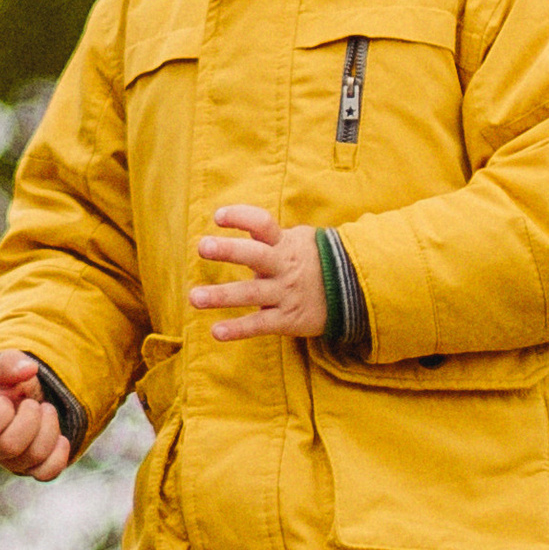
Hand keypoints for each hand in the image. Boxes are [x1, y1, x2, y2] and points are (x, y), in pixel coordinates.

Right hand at [0, 350, 70, 479]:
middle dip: (31, 419)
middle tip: (35, 404)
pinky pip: (47, 473)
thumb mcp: (7, 366)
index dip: (2, 410)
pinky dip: (59, 454)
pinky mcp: (33, 469)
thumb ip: (12, 363)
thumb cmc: (10, 385)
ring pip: (34, 457)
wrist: (25, 401)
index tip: (8, 400)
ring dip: (49, 428)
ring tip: (47, 412)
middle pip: (11, 446)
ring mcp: (12, 462)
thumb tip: (29, 369)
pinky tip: (60, 437)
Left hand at [192, 204, 328, 341]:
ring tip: (194, 297)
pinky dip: (238, 329)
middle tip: (203, 247)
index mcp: (286, 244)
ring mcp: (286, 293)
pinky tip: (216, 332)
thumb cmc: (316, 261)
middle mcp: (284, 266)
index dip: (241, 217)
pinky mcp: (288, 318)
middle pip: (255, 255)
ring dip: (221, 295)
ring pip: (251, 293)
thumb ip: (270, 235)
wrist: (354, 291)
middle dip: (229, 250)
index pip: (263, 224)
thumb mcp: (299, 240)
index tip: (218, 217)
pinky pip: (260, 325)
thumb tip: (239, 221)